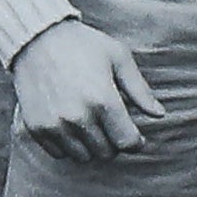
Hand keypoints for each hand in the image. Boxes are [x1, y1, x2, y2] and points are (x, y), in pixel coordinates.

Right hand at [10, 18, 164, 162]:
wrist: (38, 38)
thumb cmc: (84, 45)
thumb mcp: (118, 57)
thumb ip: (140, 90)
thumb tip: (159, 115)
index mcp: (103, 99)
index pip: (126, 142)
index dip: (135, 142)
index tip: (135, 137)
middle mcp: (78, 117)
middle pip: (106, 153)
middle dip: (113, 142)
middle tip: (111, 124)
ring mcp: (55, 125)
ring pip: (83, 157)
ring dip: (91, 145)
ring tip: (91, 123)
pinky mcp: (37, 129)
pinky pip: (59, 154)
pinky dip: (68, 145)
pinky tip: (71, 124)